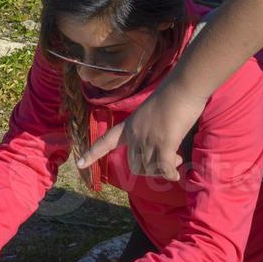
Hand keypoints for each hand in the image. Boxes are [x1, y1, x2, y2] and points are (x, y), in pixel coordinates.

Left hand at [74, 81, 204, 180]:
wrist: (183, 87)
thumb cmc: (172, 95)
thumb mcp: (152, 112)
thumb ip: (150, 128)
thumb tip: (161, 146)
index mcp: (129, 125)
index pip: (106, 140)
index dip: (92, 153)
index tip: (79, 163)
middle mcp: (135, 135)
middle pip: (135, 166)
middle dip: (150, 170)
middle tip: (168, 161)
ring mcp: (148, 140)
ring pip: (150, 169)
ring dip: (164, 170)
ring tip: (177, 159)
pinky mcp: (164, 144)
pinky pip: (164, 169)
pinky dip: (170, 174)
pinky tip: (177, 174)